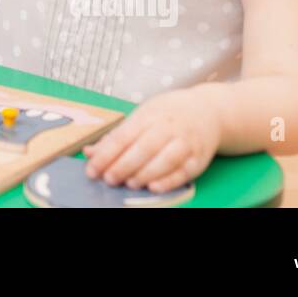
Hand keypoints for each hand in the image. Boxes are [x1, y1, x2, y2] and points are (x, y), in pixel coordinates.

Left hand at [80, 87, 221, 193]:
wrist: (208, 110)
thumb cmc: (168, 114)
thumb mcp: (141, 116)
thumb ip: (116, 136)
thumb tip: (89, 152)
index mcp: (149, 115)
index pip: (124, 136)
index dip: (106, 154)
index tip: (92, 168)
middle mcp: (168, 127)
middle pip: (143, 148)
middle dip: (123, 165)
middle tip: (108, 179)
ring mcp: (186, 142)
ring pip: (165, 159)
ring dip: (145, 173)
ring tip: (129, 183)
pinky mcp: (199, 158)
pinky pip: (184, 172)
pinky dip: (169, 181)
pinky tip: (154, 187)